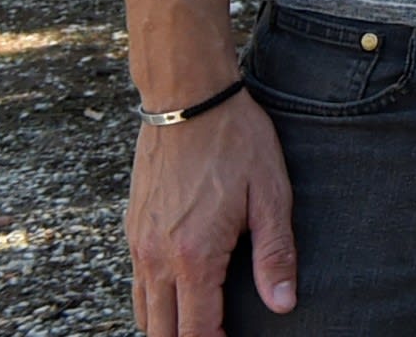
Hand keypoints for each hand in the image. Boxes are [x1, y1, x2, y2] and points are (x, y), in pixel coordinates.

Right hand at [129, 95, 293, 333]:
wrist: (188, 101)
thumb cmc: (237, 143)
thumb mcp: (271, 195)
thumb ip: (275, 255)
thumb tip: (283, 304)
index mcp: (194, 256)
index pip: (195, 331)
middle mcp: (156, 258)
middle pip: (161, 331)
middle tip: (220, 333)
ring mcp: (138, 245)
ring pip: (143, 312)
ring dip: (168, 326)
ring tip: (202, 322)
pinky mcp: (132, 230)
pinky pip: (136, 284)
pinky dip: (155, 301)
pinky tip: (182, 293)